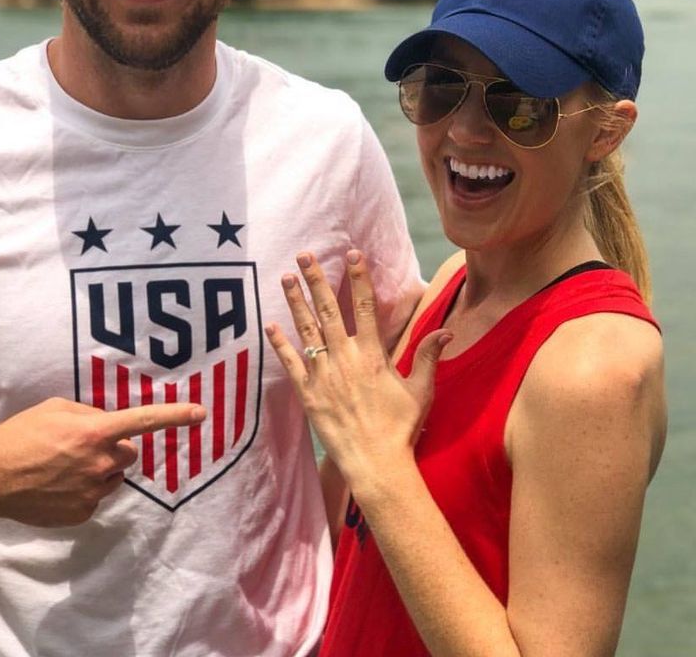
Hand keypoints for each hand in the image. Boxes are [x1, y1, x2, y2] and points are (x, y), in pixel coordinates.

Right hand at [0, 397, 205, 525]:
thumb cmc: (21, 434)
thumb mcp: (56, 409)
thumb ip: (89, 415)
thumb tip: (107, 423)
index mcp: (95, 432)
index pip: (144, 421)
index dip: (175, 416)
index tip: (201, 413)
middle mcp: (99, 462)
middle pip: (129, 453)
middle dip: (114, 449)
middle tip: (84, 446)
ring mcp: (92, 491)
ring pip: (113, 477)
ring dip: (100, 471)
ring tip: (64, 467)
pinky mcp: (82, 513)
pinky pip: (96, 498)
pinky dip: (84, 491)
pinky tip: (58, 486)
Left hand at [266, 250, 450, 491]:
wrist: (375, 464)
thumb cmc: (400, 428)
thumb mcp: (420, 390)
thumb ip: (428, 357)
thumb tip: (447, 331)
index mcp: (372, 355)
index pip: (366, 306)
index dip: (359, 278)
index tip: (353, 253)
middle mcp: (345, 358)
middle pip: (329, 310)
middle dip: (317, 279)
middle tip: (306, 254)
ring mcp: (323, 375)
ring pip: (307, 330)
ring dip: (296, 301)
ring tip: (286, 277)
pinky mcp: (307, 393)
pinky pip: (290, 363)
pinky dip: (280, 343)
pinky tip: (270, 324)